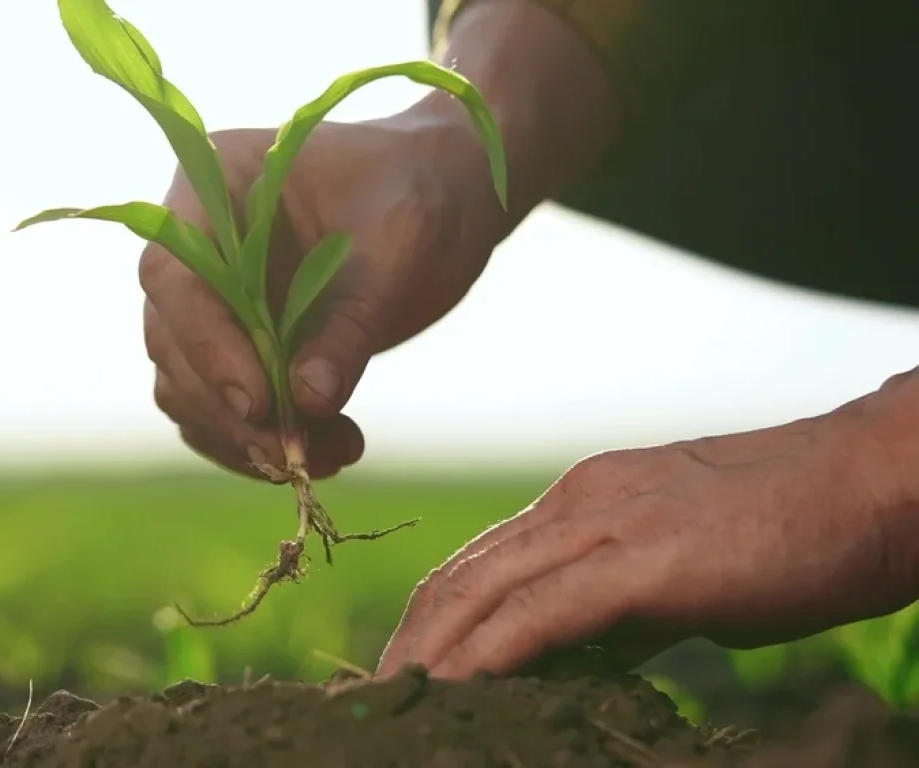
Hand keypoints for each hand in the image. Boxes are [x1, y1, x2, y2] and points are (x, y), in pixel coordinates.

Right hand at [140, 115, 508, 478]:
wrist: (446, 199)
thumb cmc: (419, 196)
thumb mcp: (398, 248)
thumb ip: (349, 325)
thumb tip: (307, 402)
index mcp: (214, 186)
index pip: (172, 274)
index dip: (204, 343)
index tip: (258, 401)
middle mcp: (198, 246)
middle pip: (171, 341)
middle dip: (225, 408)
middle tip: (292, 451)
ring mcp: (213, 301)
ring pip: (187, 387)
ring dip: (245, 438)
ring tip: (332, 455)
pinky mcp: (239, 348)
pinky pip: (222, 410)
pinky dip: (261, 443)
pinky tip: (329, 452)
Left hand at [376, 389, 918, 678]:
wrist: (869, 485)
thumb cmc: (791, 533)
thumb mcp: (684, 572)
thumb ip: (623, 607)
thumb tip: (580, 656)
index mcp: (584, 499)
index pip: (482, 562)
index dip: (435, 616)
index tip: (408, 666)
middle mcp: (578, 502)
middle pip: (463, 575)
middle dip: (413, 638)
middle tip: (375, 693)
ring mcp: (607, 524)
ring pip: (486, 590)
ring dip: (432, 650)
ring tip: (393, 698)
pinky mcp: (642, 559)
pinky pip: (543, 612)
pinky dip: (489, 652)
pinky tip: (454, 684)